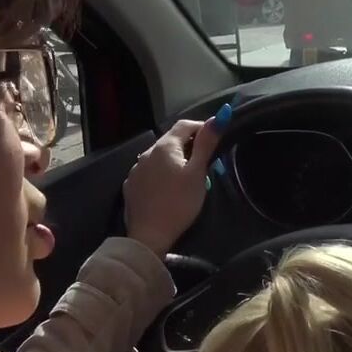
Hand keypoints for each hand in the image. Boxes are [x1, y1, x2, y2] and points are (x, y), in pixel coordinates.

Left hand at [123, 106, 229, 256]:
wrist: (149, 236)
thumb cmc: (179, 203)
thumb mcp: (197, 173)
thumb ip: (206, 144)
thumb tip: (219, 116)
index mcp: (164, 147)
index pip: (185, 125)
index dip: (202, 128)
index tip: (214, 142)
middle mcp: (146, 153)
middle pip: (171, 141)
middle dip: (189, 147)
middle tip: (205, 166)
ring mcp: (135, 170)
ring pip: (160, 157)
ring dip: (175, 161)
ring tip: (188, 180)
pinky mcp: (131, 186)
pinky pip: (150, 172)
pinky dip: (162, 174)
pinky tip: (168, 190)